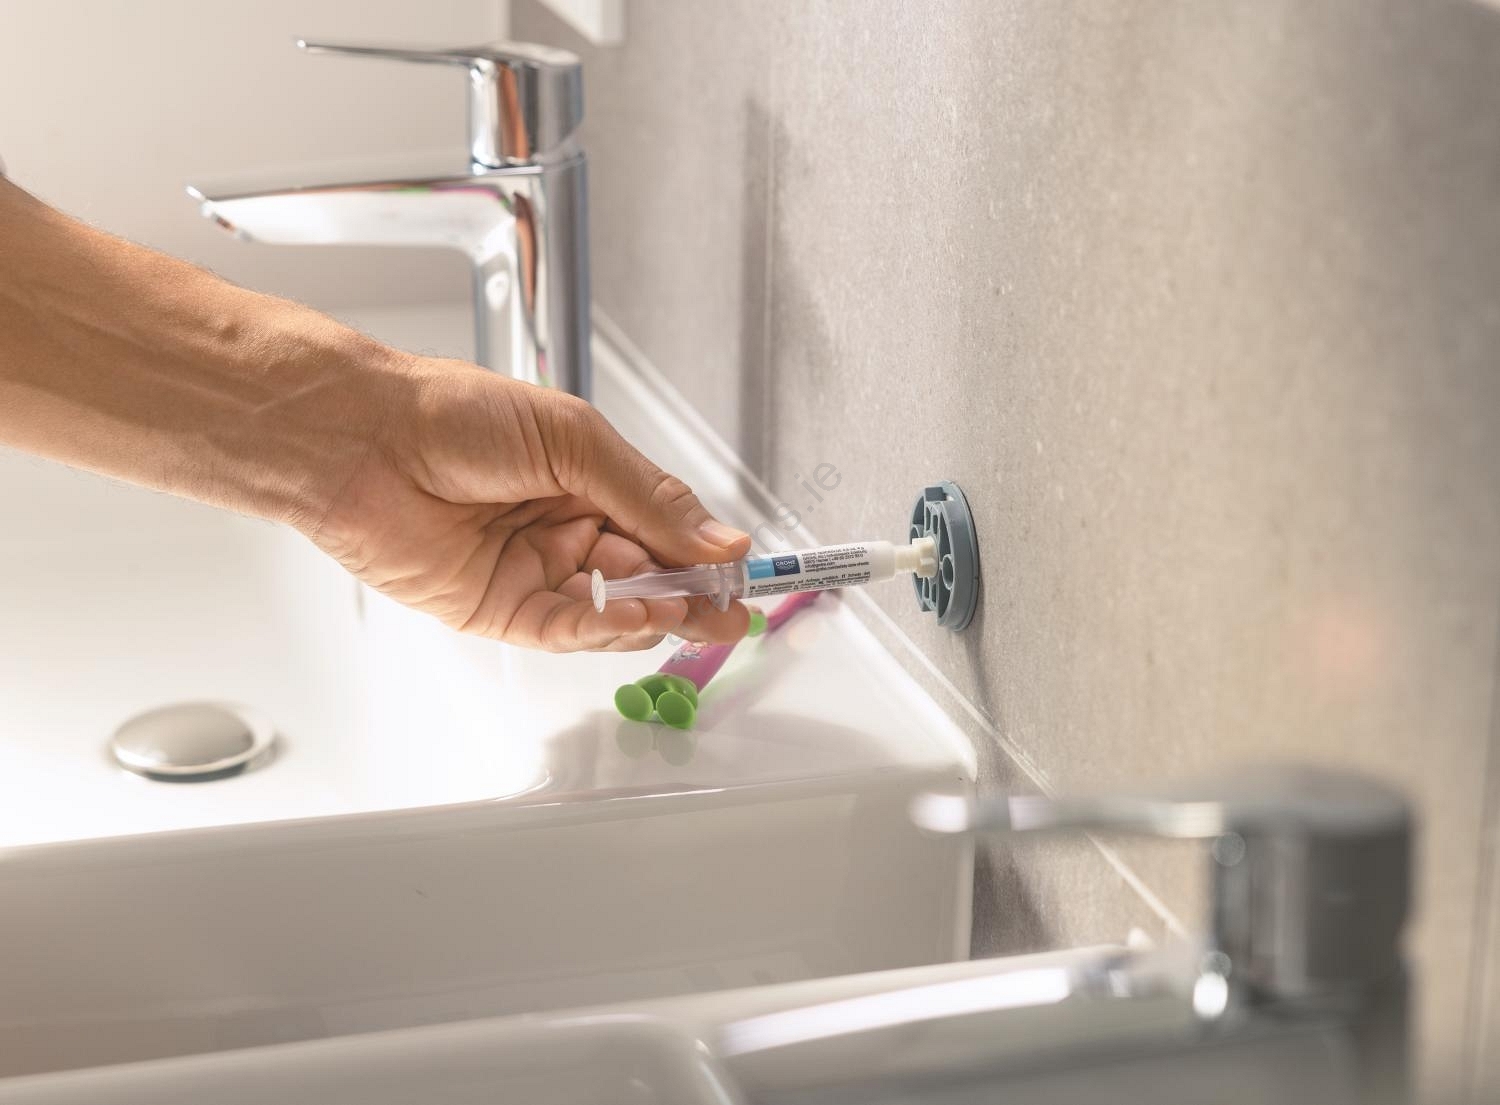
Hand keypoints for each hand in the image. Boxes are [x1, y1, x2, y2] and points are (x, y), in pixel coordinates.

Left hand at [304, 356, 752, 651]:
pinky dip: (601, 629)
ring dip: (651, 614)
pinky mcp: (497, 609)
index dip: (703, 552)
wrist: (363, 440)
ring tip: (684, 611)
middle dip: (689, 596)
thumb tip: (718, 538)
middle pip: (644, 575)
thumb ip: (648, 497)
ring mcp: (532, 571)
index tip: (741, 571)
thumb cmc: (452, 413)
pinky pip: (562, 629)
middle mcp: (562, 528)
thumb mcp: (574, 440)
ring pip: (609, 610)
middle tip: (729, 613)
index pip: (662, 526)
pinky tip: (632, 617)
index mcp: (586, 479)